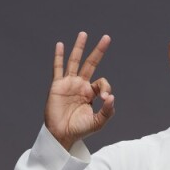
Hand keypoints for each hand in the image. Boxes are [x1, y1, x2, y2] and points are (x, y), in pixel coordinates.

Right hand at [44, 30, 114, 150]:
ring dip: (79, 48)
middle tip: (107, 38)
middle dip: (98, 51)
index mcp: (91, 93)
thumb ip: (107, 111)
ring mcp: (69, 84)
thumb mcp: (97, 123)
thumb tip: (111, 96)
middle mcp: (81, 86)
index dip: (106, 87)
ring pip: (75, 61)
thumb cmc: (79, 130)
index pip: (102, 82)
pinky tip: (60, 45)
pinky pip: (58, 68)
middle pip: (91, 64)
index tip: (105, 97)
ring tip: (84, 34)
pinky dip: (59, 57)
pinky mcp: (58, 85)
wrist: (62, 135)